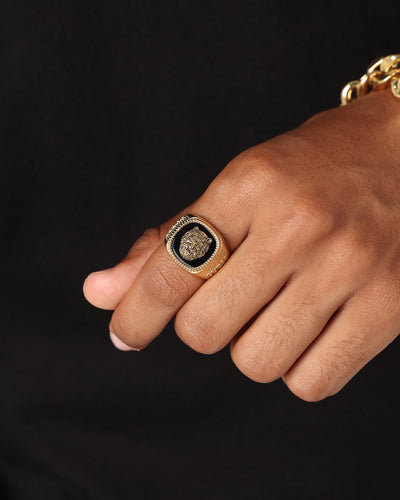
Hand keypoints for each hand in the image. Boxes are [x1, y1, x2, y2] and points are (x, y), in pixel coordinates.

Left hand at [83, 88, 399, 401]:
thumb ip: (170, 243)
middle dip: (203, 325)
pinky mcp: (389, 305)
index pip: (168, 271)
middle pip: (205, 331)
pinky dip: (298, 367)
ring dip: (252, 346)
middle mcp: (298, 225)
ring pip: (256, 362)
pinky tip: (311, 328)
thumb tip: (100, 293)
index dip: (135, 313)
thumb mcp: (238, 187)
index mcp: (250, 185)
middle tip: (230, 298)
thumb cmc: (313, 170)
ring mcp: (348, 267)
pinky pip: (311, 382)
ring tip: (279, 308)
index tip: (125, 331)